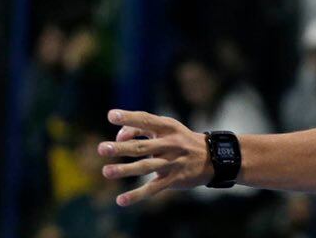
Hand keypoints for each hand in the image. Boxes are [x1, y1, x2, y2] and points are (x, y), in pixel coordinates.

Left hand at [98, 109, 213, 205]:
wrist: (212, 158)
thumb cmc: (181, 140)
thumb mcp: (167, 129)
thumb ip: (142, 129)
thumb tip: (118, 139)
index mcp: (168, 127)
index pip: (146, 120)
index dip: (129, 118)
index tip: (112, 115)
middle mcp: (170, 143)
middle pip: (142, 146)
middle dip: (121, 148)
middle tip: (102, 149)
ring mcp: (172, 162)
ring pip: (145, 167)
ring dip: (125, 170)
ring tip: (106, 171)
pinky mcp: (174, 179)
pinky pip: (153, 188)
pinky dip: (137, 195)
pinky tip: (121, 200)